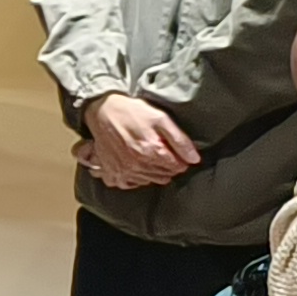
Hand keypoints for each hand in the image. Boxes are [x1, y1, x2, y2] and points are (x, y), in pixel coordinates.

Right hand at [79, 93, 200, 190]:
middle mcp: (138, 164)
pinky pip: (131, 184)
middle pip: (165, 175)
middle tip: (164, 153)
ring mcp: (124, 171)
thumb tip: (194, 159)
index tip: (177, 152)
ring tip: (150, 157)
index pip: (177, 167)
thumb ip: (180, 140)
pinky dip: (137, 179)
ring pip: (150, 181)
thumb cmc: (131, 112)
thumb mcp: (161, 118)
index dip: (181, 159)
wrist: (102, 111)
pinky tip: (137, 167)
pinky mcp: (113, 172)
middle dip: (169, 166)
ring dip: (155, 172)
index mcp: (152, 151)